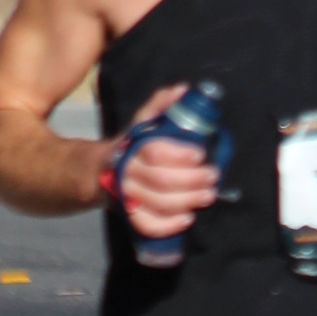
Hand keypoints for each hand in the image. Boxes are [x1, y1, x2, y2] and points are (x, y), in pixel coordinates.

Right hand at [99, 86, 220, 240]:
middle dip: (191, 180)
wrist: (103, 172)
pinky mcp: (130, 216)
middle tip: (213, 176)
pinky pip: (147, 225)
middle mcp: (128, 172)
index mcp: (133, 147)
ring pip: (157, 203)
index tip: (200, 154)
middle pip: (160, 181)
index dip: (179, 155)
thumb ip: (162, 105)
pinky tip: (188, 219)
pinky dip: (168, 225)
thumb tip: (184, 90)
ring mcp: (127, 196)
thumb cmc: (134, 145)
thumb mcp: (145, 122)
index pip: (154, 151)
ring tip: (209, 195)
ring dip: (187, 201)